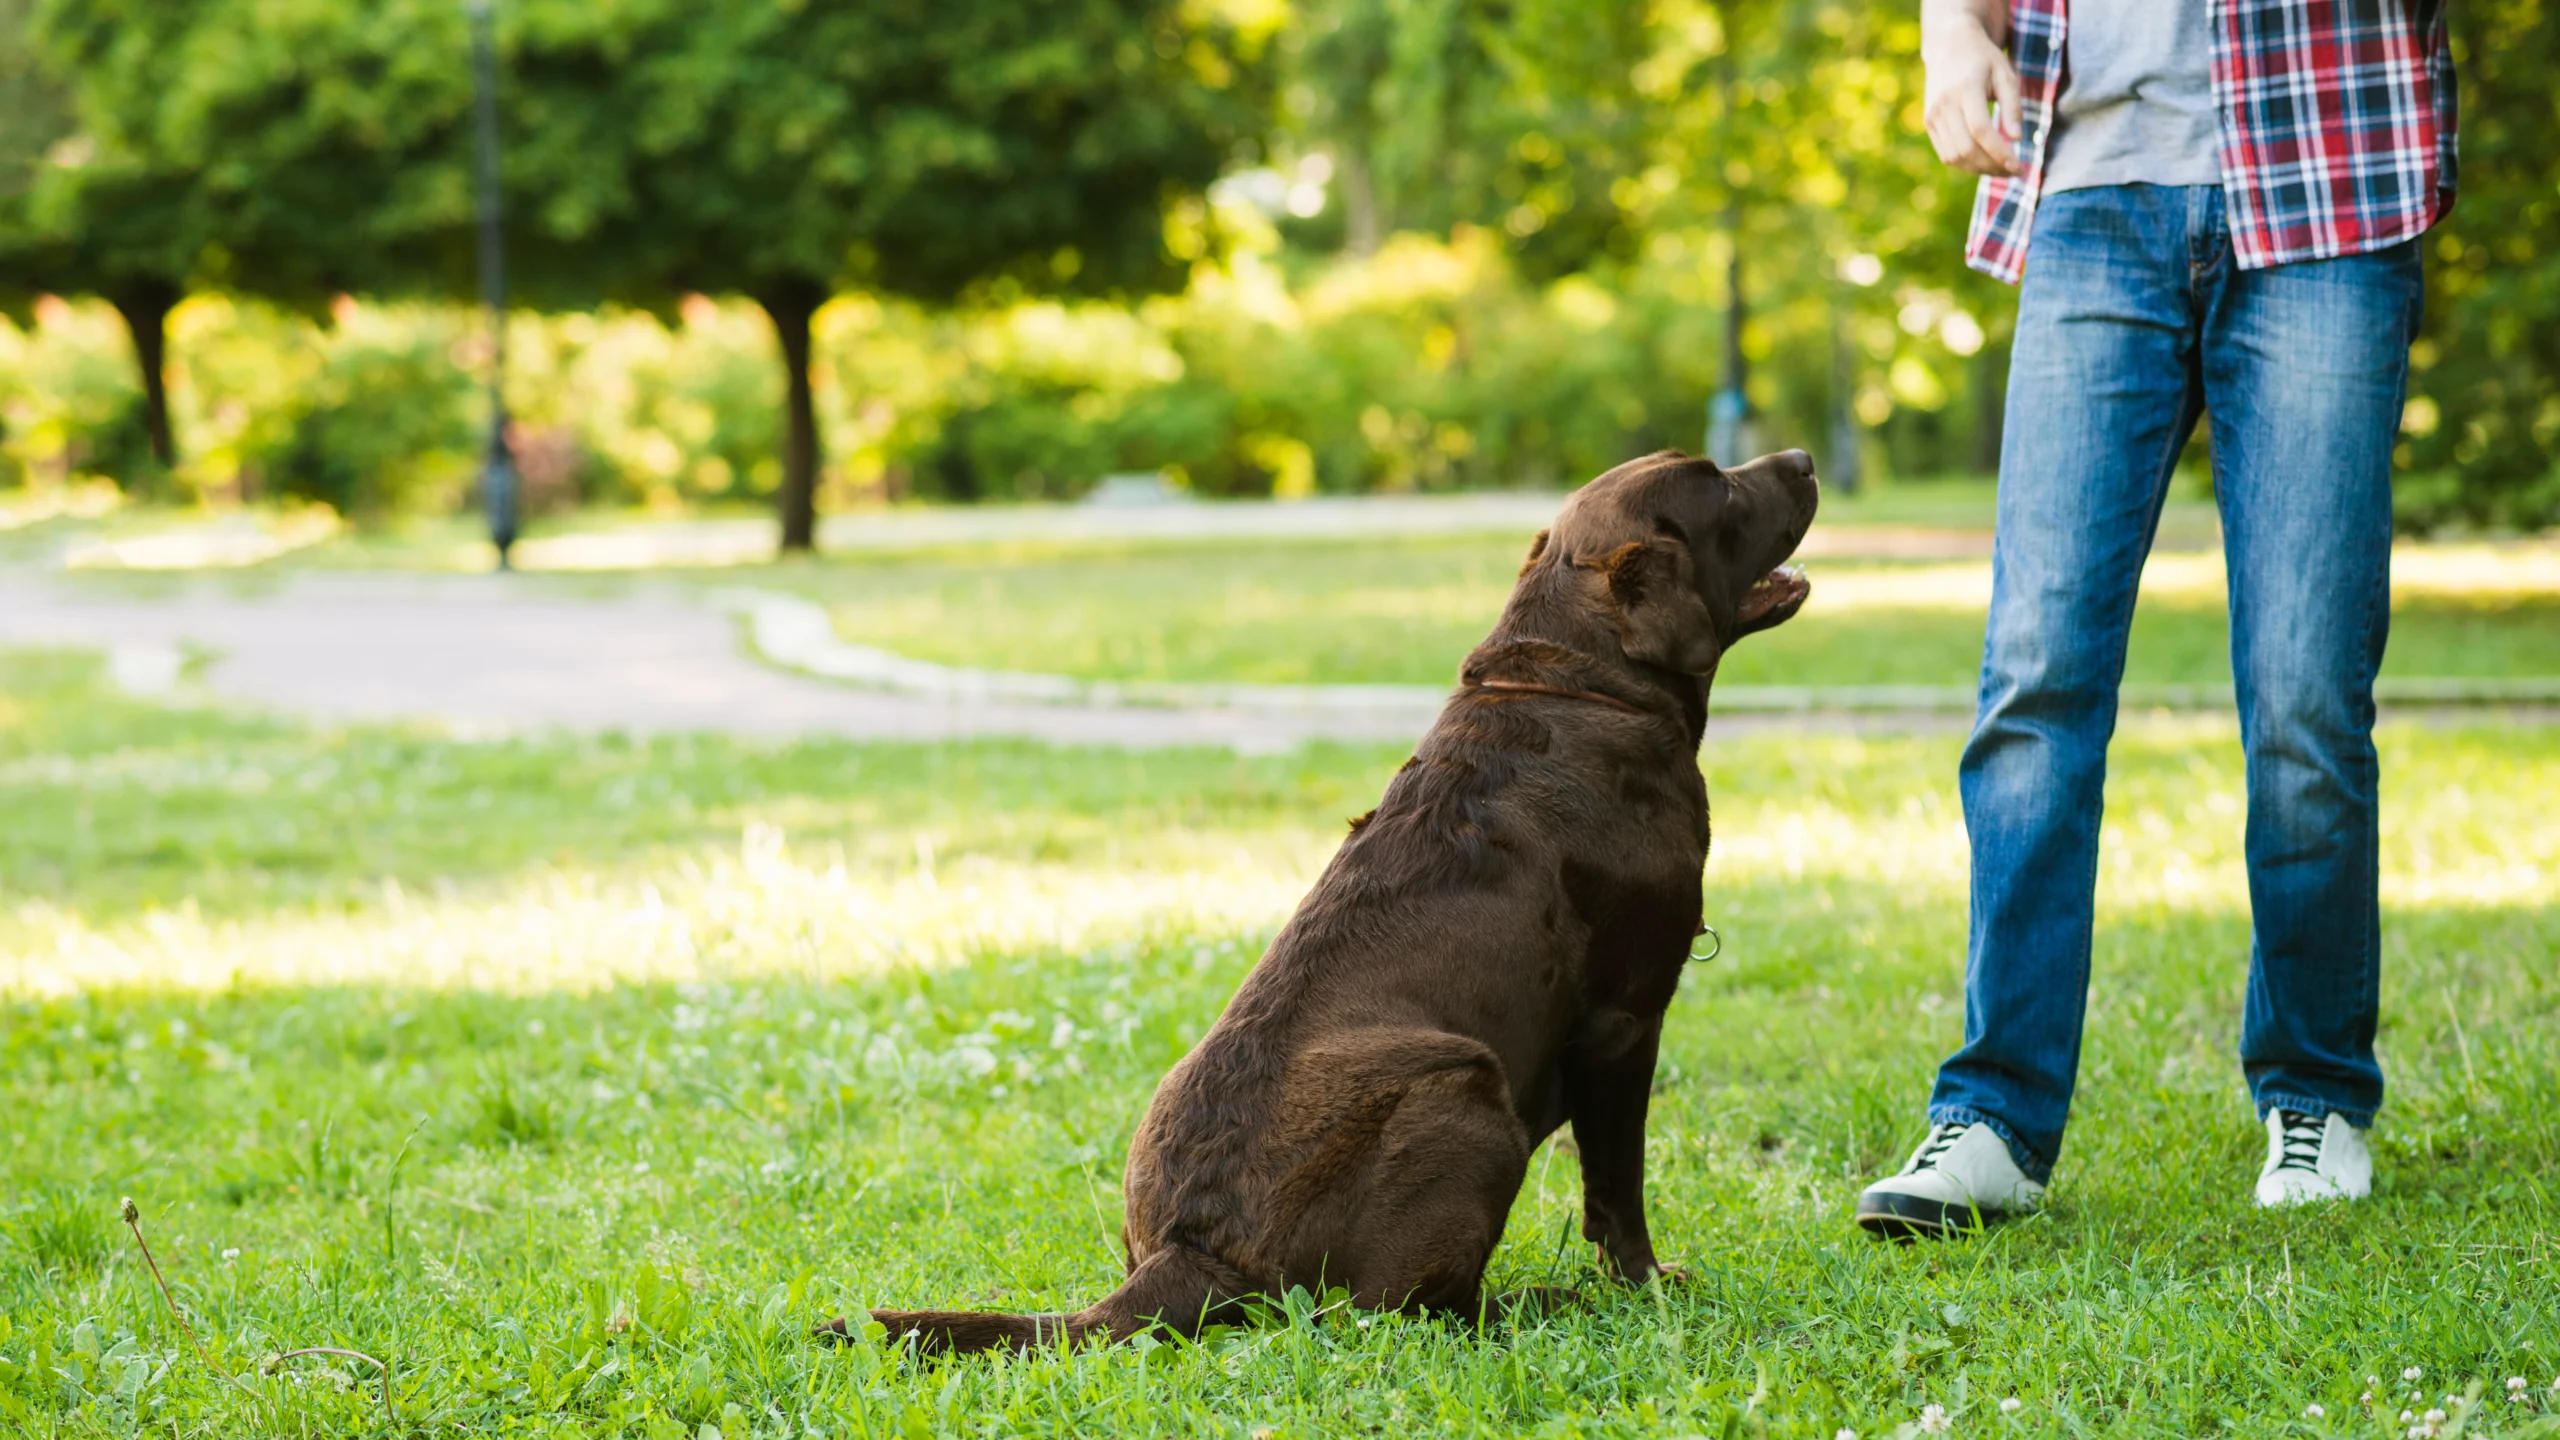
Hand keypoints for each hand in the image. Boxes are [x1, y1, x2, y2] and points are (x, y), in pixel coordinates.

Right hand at [1920, 1, 2023, 176]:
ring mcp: (1932, 115)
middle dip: (1993, 166)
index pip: (1980, 131)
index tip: (2019, 166)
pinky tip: (1984, 162)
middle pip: (1967, 149)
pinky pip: (1946, 154)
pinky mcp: (1928, 123)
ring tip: (2002, 169)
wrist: (1949, 46)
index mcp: (1965, 89)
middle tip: (2015, 171)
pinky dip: (1966, 164)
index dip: (2000, 153)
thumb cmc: (1984, 60)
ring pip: (1955, 157)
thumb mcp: (2005, 75)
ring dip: (1980, 169)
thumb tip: (2016, 139)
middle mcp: (1944, 104)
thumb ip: (2013, 106)